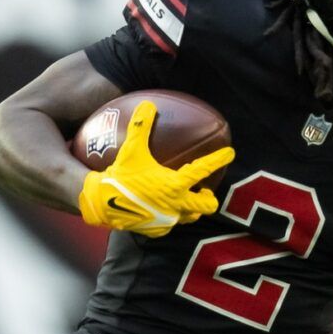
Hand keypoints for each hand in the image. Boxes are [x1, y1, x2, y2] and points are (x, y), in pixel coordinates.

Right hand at [76, 101, 233, 237]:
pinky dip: (170, 216)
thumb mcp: (131, 150)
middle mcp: (177, 205)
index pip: (202, 170)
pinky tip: (161, 210)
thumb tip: (148, 104)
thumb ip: (140, 127)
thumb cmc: (120, 176)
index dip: (218, 160)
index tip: (230, 153)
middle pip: (207, 205)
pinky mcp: (158, 230)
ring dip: (191, 208)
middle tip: (205, 189)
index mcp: (175, 185)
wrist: (102, 204)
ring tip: (187, 199)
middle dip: (210, 197)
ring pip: (190, 217)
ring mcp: (168, 220)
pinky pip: (170, 224)